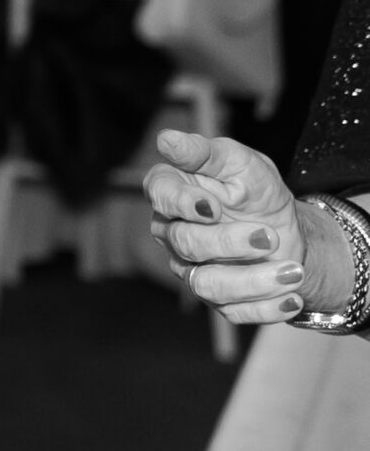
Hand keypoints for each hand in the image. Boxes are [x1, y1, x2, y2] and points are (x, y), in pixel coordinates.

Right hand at [145, 130, 334, 323]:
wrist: (287, 229)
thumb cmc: (256, 190)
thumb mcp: (242, 164)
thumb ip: (206, 153)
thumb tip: (166, 139)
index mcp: (172, 192)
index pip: (159, 194)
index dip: (181, 203)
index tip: (213, 206)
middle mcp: (172, 233)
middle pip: (185, 242)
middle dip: (228, 243)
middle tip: (268, 236)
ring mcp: (192, 268)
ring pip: (206, 284)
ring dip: (252, 281)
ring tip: (292, 271)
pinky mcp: (218, 299)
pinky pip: (233, 311)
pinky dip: (266, 307)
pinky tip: (292, 297)